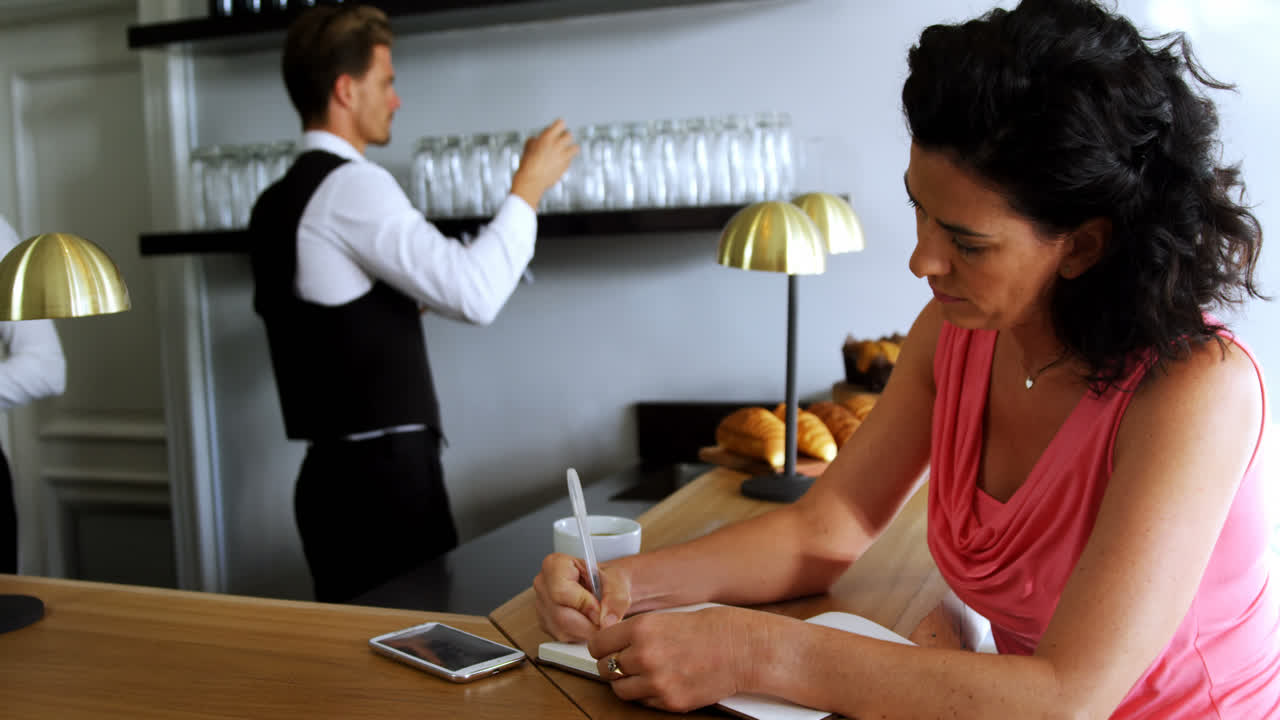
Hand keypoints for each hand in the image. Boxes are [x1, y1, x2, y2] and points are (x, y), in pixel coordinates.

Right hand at [509, 118, 577, 209]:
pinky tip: (559, 163)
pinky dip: (566, 160)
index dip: (558, 125)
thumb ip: (537, 140)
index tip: (557, 128)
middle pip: (569, 134)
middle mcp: (557, 145)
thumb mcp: (528, 146)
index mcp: (547, 137)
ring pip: (575, 147)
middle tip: (560, 141)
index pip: (560, 123)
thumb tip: (539, 139)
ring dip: (571, 148)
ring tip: (565, 151)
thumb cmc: (528, 163)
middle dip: (565, 137)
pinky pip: (570, 160)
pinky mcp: (566, 166)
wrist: (531, 181)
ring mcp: (563, 156)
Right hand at [533, 552, 631, 641]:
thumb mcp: (618, 581)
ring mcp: (541, 606)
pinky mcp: (546, 625)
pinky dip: (581, 636)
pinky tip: (589, 623)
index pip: (561, 591)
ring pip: (562, 630)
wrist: (606, 587)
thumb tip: (607, 621)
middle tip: (606, 620)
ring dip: (586, 631)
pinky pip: (563, 638)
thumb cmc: (606, 579)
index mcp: (554, 565)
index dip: (584, 605)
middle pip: (560, 615)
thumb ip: (616, 598)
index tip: (601, 610)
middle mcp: (543, 585)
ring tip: (599, 619)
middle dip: (588, 623)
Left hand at [587, 606, 761, 712]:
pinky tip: (660, 681)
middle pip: (605, 668)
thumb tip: (615, 644)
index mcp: (642, 628)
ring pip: (620, 689)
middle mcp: (645, 655)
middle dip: (611, 665)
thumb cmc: (713, 629)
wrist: (744, 649)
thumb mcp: (666, 619)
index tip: (605, 648)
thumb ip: (639, 633)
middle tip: (623, 661)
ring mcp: (657, 682)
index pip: (598, 644)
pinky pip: (643, 701)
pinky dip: (646, 694)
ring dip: (626, 682)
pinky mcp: (670, 702)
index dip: (600, 647)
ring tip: (641, 673)